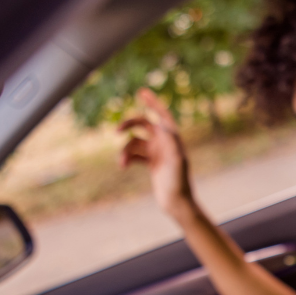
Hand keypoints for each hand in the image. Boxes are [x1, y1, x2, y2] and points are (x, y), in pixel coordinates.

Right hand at [119, 88, 194, 216]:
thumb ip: (171, 143)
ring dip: (125, 151)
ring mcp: (156, 152)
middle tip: (117, 131)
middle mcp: (164, 142)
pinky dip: (126, 158)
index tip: (141, 92)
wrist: (176, 202)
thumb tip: (162, 125)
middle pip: (143, 124)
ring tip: (122, 163)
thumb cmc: (179, 182)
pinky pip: (133, 154)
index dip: (153, 102)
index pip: (162, 114)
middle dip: (129, 124)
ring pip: (134, 142)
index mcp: (173, 138)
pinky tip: (123, 166)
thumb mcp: (176, 162)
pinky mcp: (150, 163)